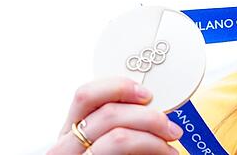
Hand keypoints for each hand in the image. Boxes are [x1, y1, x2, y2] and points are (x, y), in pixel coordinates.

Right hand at [48, 77, 182, 154]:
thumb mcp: (108, 141)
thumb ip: (121, 123)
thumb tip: (151, 103)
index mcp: (70, 133)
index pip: (85, 96)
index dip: (118, 87)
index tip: (147, 94)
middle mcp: (65, 148)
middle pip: (108, 114)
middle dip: (149, 117)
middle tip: (171, 128)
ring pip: (118, 137)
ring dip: (154, 139)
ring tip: (170, 148)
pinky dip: (153, 152)